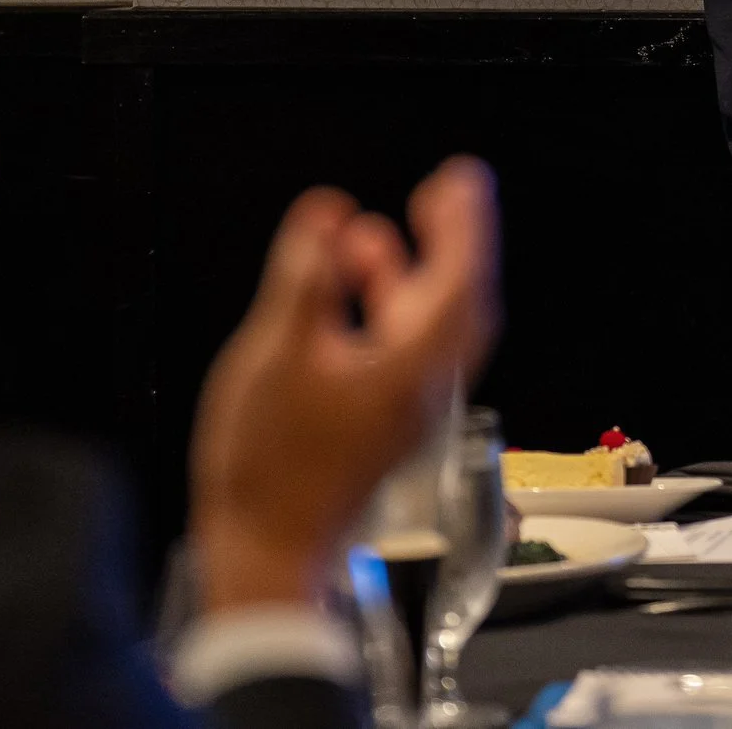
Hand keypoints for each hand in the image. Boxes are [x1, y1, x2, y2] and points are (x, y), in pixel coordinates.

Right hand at [187, 157, 499, 611]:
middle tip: (443, 191)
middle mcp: (422, 387)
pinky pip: (404, 349)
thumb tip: (329, 212)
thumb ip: (306, 278)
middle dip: (453, 241)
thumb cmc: (270, 465)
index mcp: (411, 367)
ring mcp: (405, 409)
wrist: (265, 550)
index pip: (460, 281)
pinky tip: (347, 294)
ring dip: (411, 273)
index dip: (466, 225)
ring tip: (376, 232)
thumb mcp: (278, 355)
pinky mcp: (383, 424)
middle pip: (458, 300)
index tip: (464, 180)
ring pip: (428, 326)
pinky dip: (387, 308)